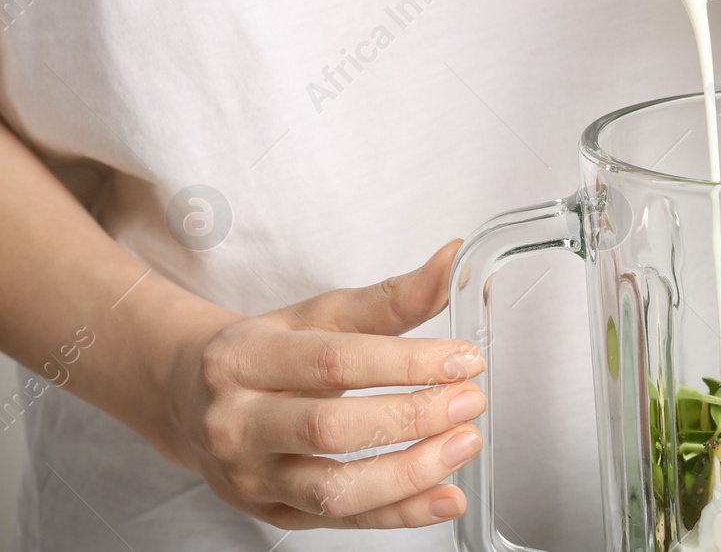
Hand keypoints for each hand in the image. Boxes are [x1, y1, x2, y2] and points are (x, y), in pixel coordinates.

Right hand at [164, 242, 485, 528]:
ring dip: (411, 473)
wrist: (189, 401)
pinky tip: (444, 496)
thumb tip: (454, 260)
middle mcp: (238, 423)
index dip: (406, 362)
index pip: (334, 361)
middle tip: (470, 400)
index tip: (464, 358)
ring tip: (463, 444)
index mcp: (244, 359)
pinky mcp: (272, 513)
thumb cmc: (264, 352)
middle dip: (413, 416)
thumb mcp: (317, 315)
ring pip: (334, 489)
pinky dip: (400, 513)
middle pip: (331, 428)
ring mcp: (250, 476)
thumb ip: (391, 297)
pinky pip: (341, 521)